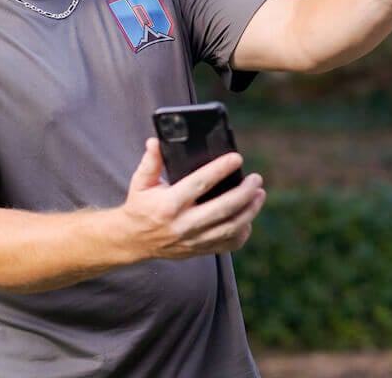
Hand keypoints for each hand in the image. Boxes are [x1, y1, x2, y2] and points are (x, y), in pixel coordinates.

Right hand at [118, 138, 265, 259]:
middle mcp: (182, 224)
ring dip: (249, 211)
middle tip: (256, 179)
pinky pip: (227, 245)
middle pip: (222, 208)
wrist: (132, 241)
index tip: (237, 158)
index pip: (199, 184)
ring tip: (259, 194)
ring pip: (229, 228)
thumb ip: (150, 161)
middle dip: (244, 192)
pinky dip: (242, 232)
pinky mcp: (198, 250)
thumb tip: (156, 141)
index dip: (220, 170)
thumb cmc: (140, 206)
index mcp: (168, 204)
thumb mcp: (140, 182)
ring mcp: (192, 240)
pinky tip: (248, 218)